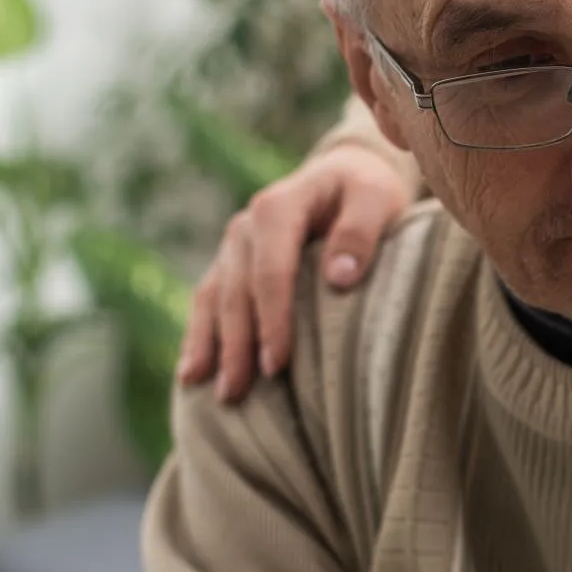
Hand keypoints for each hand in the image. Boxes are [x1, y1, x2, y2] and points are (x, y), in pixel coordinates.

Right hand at [177, 143, 414, 401]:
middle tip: (240, 395)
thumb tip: (338, 277)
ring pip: (215, 300)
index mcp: (279, 206)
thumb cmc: (368, 193)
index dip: (272, 319)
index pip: (272, 271)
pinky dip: (200, 336)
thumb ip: (361, 233)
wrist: (346, 176)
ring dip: (213, 348)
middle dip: (237, 345)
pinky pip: (208, 302)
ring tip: (220, 395)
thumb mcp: (378, 200)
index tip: (278, 365)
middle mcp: (246, 226)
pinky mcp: (231, 264)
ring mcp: (233, 246)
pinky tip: (194, 374)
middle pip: (237, 292)